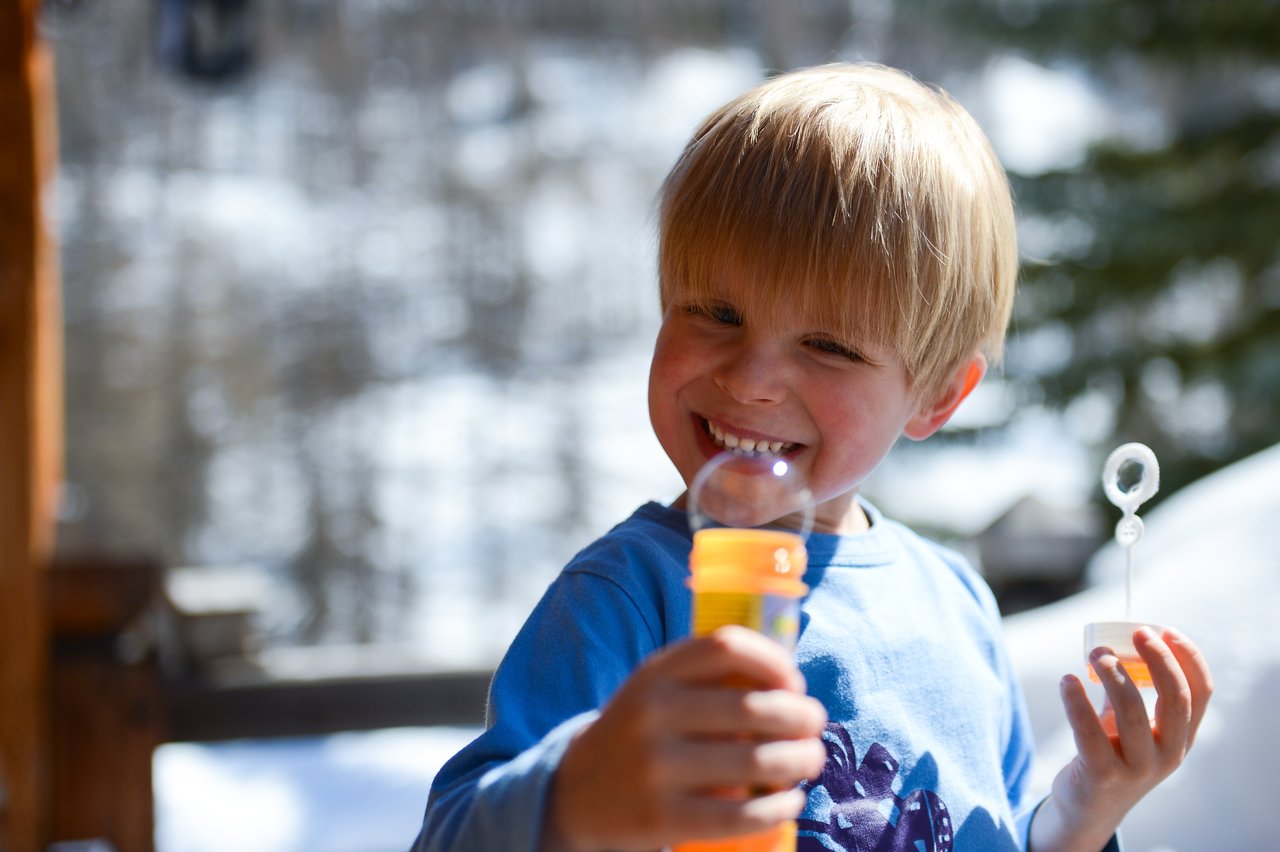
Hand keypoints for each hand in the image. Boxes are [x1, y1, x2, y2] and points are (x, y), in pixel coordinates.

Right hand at [542, 625, 827, 851]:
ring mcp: (654, 767)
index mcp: (656, 672)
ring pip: (756, 762)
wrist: (577, 793)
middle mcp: (652, 713)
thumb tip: (791, 679)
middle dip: (801, 716)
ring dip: (801, 760)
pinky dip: (779, 808)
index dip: (774, 661)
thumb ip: (708, 675)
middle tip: (814, 725)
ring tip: (810, 761)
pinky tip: (790, 801)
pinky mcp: (660, 818)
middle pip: (754, 707)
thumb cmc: (641, 733)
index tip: (794, 681)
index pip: (728, 646)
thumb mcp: (657, 689)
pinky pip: (740, 815)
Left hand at [1030, 626, 1212, 851]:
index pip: (1200, 693)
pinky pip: (1089, 731)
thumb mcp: (1132, 725)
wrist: (1087, 808)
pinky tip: (1067, 680)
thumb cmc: (1111, 753)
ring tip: (1094, 652)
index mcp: (1181, 738)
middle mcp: (1168, 754)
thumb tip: (1117, 643)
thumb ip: (1133, 692)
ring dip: (1113, 672)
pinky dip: (1076, 701)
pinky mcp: (1102, 774)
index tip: (1166, 630)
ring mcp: (1137, 767)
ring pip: (1132, 711)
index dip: (1189, 658)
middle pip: (1174, 698)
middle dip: (1158, 660)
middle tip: (1137, 633)